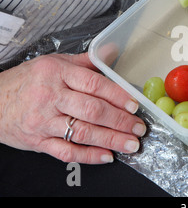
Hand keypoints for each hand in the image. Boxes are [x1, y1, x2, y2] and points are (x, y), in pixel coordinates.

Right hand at [0, 53, 145, 163]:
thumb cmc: (27, 80)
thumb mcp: (54, 63)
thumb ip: (86, 61)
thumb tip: (113, 50)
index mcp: (57, 74)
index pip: (93, 83)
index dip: (117, 95)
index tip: (134, 104)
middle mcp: (51, 97)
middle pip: (91, 110)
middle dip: (120, 121)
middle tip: (139, 128)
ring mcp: (44, 121)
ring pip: (82, 133)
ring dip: (111, 140)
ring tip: (131, 144)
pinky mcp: (38, 141)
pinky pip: (66, 152)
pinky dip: (89, 156)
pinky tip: (107, 156)